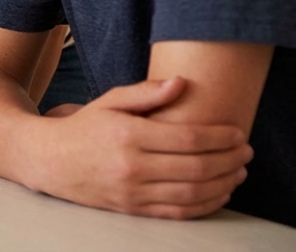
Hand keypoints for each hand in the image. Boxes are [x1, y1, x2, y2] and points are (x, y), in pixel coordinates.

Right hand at [27, 77, 252, 219]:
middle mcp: (131, 166)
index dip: (220, 137)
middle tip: (246, 153)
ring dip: (223, 184)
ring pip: (192, 193)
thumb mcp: (109, 101)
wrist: (49, 160)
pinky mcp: (132, 209)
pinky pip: (178, 212)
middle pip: (196, 167)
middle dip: (229, 161)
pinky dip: (205, 205)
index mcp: (128, 135)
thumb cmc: (84, 127)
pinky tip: (218, 192)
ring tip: (238, 172)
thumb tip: (181, 83)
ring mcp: (132, 191)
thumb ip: (146, 93)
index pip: (188, 138)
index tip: (238, 133)